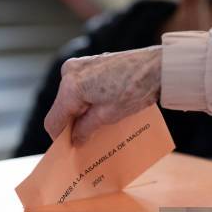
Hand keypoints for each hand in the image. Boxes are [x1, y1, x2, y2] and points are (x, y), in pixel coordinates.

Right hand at [44, 46, 161, 145]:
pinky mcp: (88, 62)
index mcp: (71, 86)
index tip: (71, 148)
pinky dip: (87, 100)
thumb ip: (85, 129)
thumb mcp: (108, 116)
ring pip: (70, 98)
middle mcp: (69, 72)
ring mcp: (79, 65)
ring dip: (81, 112)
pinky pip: (80, 87)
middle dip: (72, 124)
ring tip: (99, 124)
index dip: (61, 137)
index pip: (54, 120)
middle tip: (87, 139)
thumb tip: (75, 139)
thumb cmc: (136, 88)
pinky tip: (102, 108)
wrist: (157, 66)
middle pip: (62, 108)